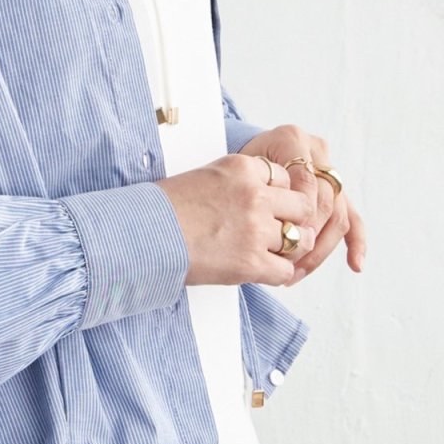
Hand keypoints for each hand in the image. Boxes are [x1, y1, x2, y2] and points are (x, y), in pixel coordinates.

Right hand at [154, 150, 318, 286]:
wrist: (141, 236)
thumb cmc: (162, 209)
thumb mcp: (203, 177)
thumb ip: (236, 183)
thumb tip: (251, 196)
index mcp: (242, 168)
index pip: (284, 177)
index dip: (279, 194)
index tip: (270, 206)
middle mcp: (254, 195)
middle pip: (302, 206)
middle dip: (295, 219)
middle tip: (281, 231)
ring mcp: (255, 229)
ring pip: (299, 240)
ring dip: (289, 249)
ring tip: (272, 253)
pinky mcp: (250, 262)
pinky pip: (285, 271)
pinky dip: (278, 274)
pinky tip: (263, 272)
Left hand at [234, 123, 365, 283]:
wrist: (241, 163)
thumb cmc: (234, 173)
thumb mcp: (236, 174)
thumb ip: (251, 190)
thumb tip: (267, 232)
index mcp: (291, 139)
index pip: (306, 182)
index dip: (296, 216)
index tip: (277, 242)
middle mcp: (315, 151)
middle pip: (324, 200)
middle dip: (306, 238)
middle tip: (283, 264)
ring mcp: (330, 172)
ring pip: (338, 214)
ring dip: (320, 249)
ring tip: (296, 272)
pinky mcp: (337, 192)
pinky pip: (353, 218)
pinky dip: (356, 243)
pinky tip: (355, 265)